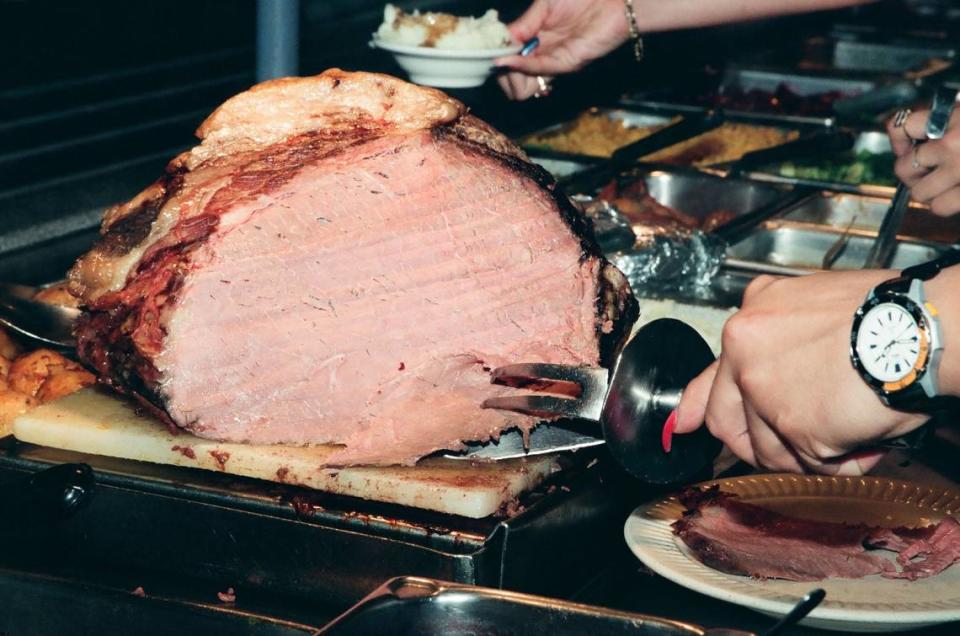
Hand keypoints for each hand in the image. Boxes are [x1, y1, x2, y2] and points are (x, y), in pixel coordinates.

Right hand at [495, 0, 629, 100]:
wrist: (613, 0)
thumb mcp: (542, 6)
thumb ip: (522, 24)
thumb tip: (500, 42)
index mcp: (534, 44)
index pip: (506, 65)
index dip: (494, 62)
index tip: (487, 54)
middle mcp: (542, 58)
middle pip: (510, 82)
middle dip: (500, 73)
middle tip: (497, 59)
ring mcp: (553, 63)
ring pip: (522, 86)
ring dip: (509, 75)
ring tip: (505, 60)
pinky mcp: (567, 64)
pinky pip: (538, 70)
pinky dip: (520, 66)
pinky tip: (508, 60)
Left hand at [674, 271, 927, 474]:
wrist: (919, 328)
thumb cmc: (886, 317)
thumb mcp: (812, 310)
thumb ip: (773, 344)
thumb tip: (747, 381)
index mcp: (752, 317)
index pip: (711, 373)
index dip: (697, 405)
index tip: (685, 424)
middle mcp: (745, 349)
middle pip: (725, 422)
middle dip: (757, 445)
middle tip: (798, 445)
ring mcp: (762, 388)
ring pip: (768, 450)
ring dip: (810, 452)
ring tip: (852, 425)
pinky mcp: (790, 423)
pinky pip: (808, 464)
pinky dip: (841, 461)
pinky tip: (864, 436)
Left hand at [888, 108, 959, 215]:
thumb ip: (950, 118)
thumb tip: (920, 132)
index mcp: (955, 116)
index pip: (902, 125)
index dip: (899, 139)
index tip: (907, 145)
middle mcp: (953, 142)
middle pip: (903, 166)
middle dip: (913, 172)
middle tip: (928, 171)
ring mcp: (959, 169)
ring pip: (918, 192)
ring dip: (928, 191)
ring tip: (944, 184)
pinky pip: (938, 207)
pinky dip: (944, 204)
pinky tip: (955, 195)